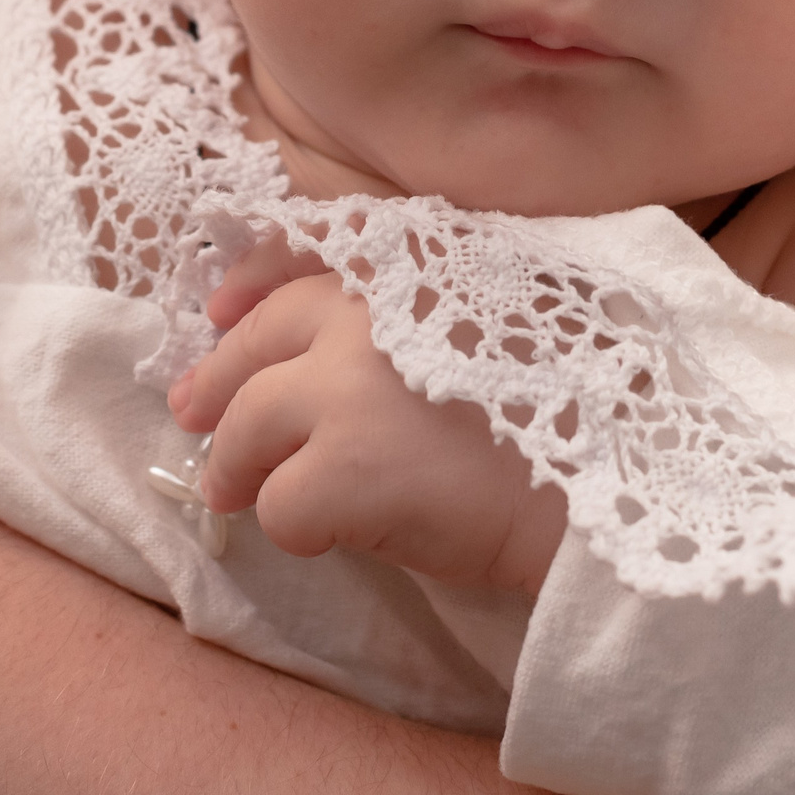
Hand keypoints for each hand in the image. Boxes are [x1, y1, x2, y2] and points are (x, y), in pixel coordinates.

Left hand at [169, 274, 566, 594]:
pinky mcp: (339, 470)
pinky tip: (331, 535)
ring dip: (235, 465)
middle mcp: (362, 316)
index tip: (219, 312)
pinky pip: (280, 505)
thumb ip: (431, 301)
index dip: (250, 286)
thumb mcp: (508, 309)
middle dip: (216, 383)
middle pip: (256, 345)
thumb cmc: (574, 406)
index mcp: (407, 270)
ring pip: (245, 428)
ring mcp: (343, 391)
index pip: (300, 259)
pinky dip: (296, 528)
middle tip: (191, 414)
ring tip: (235, 494)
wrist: (603, 486)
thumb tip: (347, 341)